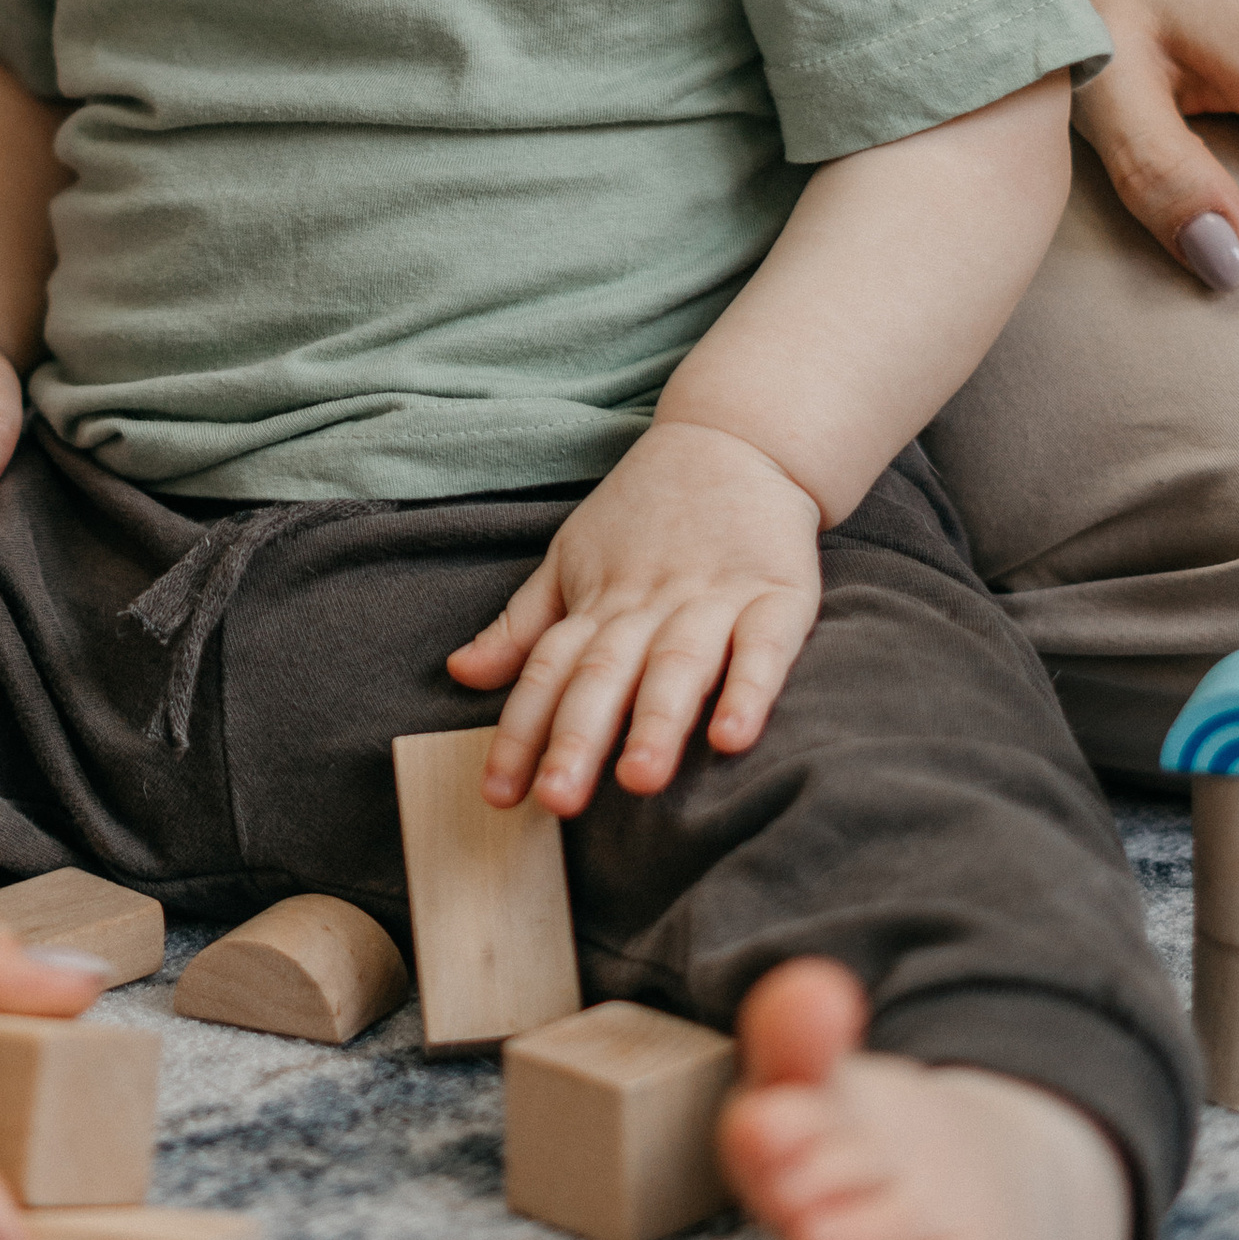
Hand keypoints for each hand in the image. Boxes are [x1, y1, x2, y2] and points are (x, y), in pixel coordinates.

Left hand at [445, 419, 822, 812]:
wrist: (736, 439)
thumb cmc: (645, 513)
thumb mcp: (571, 558)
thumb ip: (522, 626)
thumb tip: (460, 674)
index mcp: (596, 602)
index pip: (548, 670)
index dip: (521, 732)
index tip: (498, 795)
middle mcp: (648, 604)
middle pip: (605, 674)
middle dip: (579, 738)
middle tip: (557, 800)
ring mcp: (714, 598)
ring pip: (679, 665)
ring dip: (658, 721)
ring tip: (639, 778)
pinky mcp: (778, 594)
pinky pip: (764, 647)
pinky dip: (750, 690)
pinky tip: (734, 736)